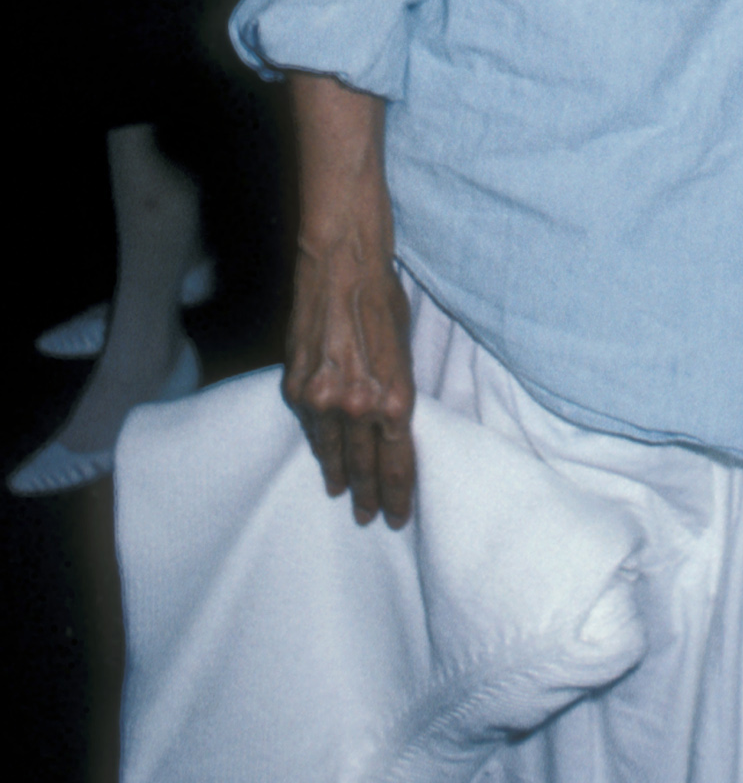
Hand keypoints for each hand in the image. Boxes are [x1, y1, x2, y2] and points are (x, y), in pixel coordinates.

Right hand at [283, 223, 416, 526]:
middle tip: (367, 518)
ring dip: (338, 476)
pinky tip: (322, 456)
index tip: (396, 516)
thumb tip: (390, 422)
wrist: (342, 264)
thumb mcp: (406, 350)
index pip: (397, 462)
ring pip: (332, 452)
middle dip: (367, 496)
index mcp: (395, 397)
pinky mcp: (295, 387)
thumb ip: (396, 391)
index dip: (397, 494)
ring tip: (342, 494)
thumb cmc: (383, 300)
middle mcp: (358, 405)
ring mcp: (323, 399)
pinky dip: (318, 443)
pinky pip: (310, 427)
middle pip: (365, 466)